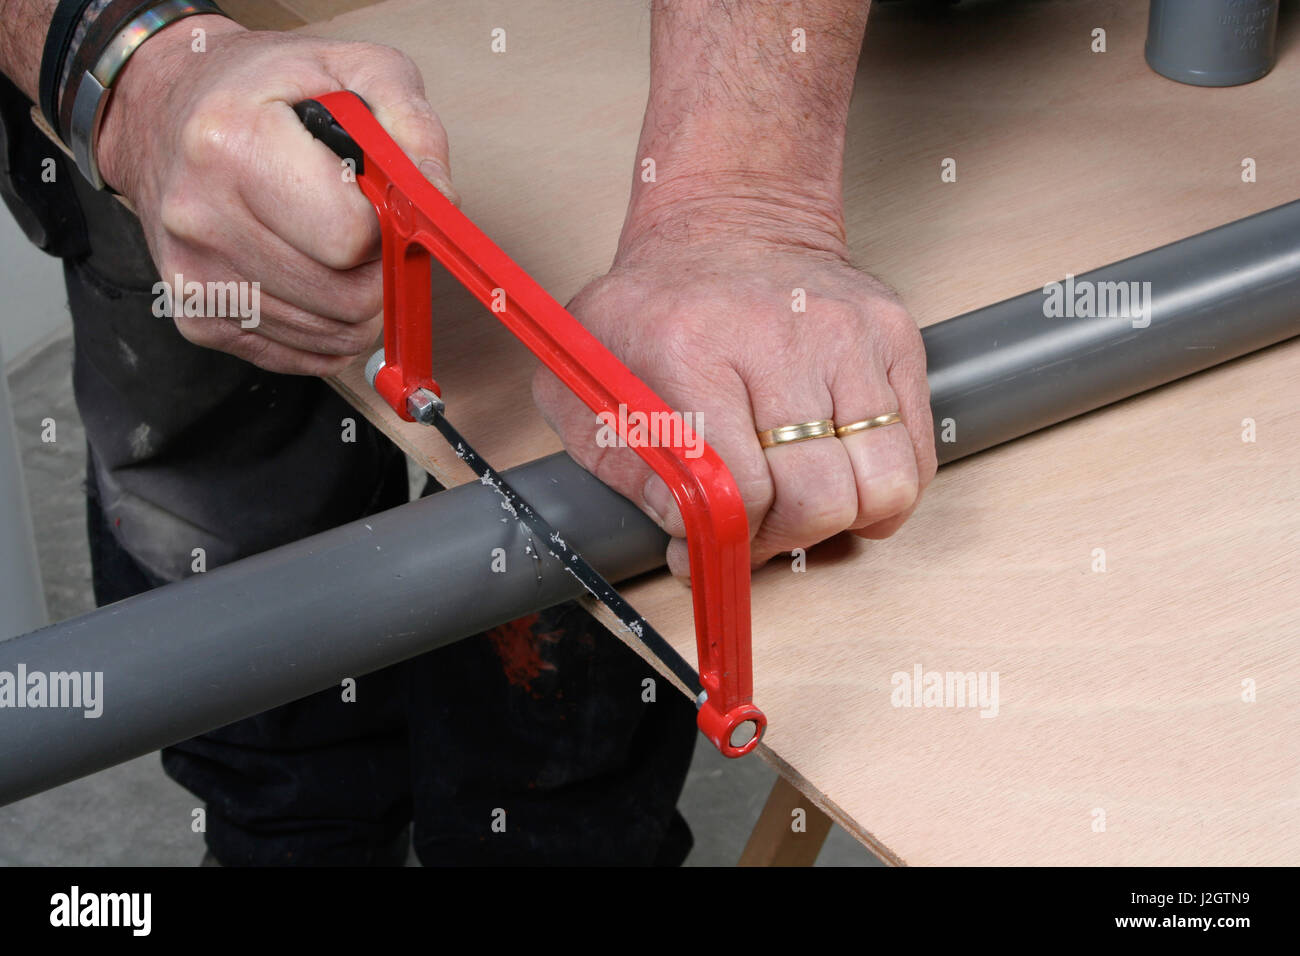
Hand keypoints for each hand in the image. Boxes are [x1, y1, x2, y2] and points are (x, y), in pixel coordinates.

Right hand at [96, 16, 455, 374]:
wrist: (164, 110)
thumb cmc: (266, 89)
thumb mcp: (353, 70)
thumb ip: (412, 129)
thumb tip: (440, 204)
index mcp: (233, 143)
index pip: (350, 236)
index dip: (385, 225)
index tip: (376, 200)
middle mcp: (200, 216)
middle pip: (348, 299)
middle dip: (378, 269)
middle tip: (362, 227)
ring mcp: (193, 277)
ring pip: (335, 336)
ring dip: (358, 300)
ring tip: (331, 244)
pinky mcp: (198, 319)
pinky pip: (306, 357)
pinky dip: (329, 326)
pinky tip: (310, 274)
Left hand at [533, 227, 936, 577]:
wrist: (729, 220)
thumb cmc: (659, 305)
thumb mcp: (591, 377)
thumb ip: (622, 463)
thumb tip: (685, 531)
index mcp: (690, 349)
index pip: (740, 489)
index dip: (727, 540)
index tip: (706, 548)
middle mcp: (779, 339)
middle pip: (819, 498)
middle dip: (785, 538)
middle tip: (757, 528)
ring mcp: (849, 336)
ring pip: (884, 484)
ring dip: (843, 517)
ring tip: (802, 501)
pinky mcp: (896, 337)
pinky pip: (916, 453)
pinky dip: (884, 486)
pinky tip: (838, 473)